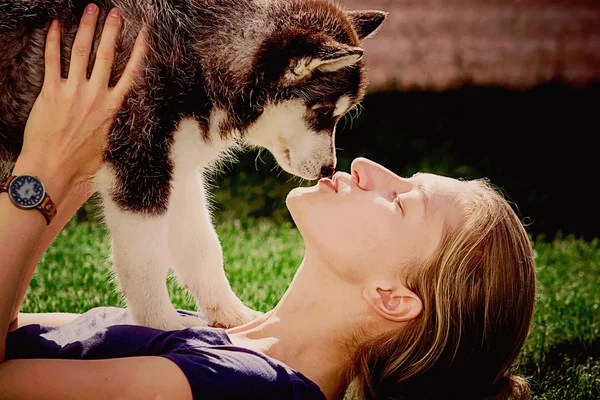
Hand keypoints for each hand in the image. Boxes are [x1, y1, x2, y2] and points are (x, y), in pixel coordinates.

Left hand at [14, 3, 146, 201]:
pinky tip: (55, 25)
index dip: (139, 52)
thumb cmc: (80, 164)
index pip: (130, 74)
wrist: (53, 169)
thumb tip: (122, 126)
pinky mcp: (51, 92)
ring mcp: (73, 92)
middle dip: (111, 30)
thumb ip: (113, 128)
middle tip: (115, 12)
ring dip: (86, 28)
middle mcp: (95, 96)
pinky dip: (53, 41)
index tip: (144, 34)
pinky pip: (52, 60)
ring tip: (91, 10)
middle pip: (106, 55)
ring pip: (81, 52)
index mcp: (112, 108)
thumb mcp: (107, 146)